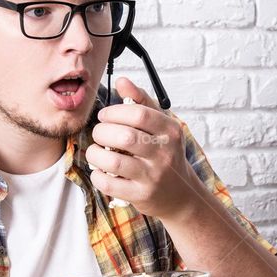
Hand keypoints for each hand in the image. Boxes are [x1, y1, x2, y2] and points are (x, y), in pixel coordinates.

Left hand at [86, 76, 201, 221]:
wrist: (181, 194)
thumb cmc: (165, 154)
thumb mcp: (161, 125)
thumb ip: (141, 101)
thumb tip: (122, 81)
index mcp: (170, 131)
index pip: (138, 114)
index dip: (114, 112)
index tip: (104, 116)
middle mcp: (164, 153)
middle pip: (124, 136)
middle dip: (102, 132)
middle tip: (99, 133)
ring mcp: (153, 176)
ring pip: (113, 161)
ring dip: (95, 153)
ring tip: (96, 151)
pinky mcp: (141, 195)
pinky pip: (109, 183)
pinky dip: (97, 175)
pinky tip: (100, 170)